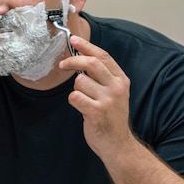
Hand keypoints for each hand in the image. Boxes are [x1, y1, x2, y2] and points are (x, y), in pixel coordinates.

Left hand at [59, 35, 135, 157]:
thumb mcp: (114, 93)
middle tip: (63, 65)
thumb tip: (81, 57)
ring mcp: (108, 100)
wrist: (118, 144)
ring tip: (84, 100)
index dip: (87, 46)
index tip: (74, 40)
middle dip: (73, 61)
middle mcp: (117, 88)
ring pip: (79, 82)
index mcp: (121, 80)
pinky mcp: (97, 112)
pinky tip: (82, 108)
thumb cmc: (110, 116)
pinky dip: (73, 101)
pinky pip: (74, 97)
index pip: (103, 56)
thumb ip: (102, 76)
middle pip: (91, 63)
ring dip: (76, 89)